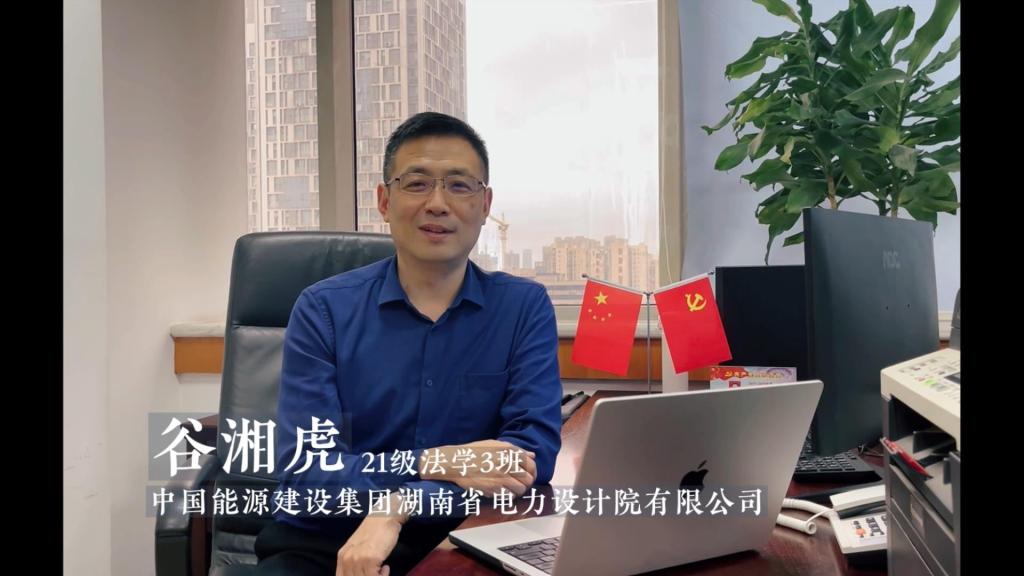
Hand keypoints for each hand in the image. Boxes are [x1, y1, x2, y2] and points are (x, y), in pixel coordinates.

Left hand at [336, 494, 407, 575]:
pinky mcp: (370, 558)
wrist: (385, 516)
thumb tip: (359, 575)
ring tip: (382, 571)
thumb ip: (355, 563)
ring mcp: (357, 558)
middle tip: (377, 573)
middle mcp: (347, 558)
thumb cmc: (376, 531)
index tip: (368, 574)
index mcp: (342, 556)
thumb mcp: (359, 548)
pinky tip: (386, 567)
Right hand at [420, 439, 536, 496]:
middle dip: (527, 482)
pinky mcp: (493, 488)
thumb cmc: (474, 452)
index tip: (529, 474)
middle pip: (528, 479)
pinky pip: (509, 496)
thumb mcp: (494, 445)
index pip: (530, 464)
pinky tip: (502, 491)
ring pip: (521, 490)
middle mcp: (506, 463)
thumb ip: (515, 450)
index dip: (532, 471)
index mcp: (507, 451)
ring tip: (512, 488)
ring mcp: (500, 477)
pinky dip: (508, 496)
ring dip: (518, 490)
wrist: (455, 463)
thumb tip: (532, 455)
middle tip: (522, 483)